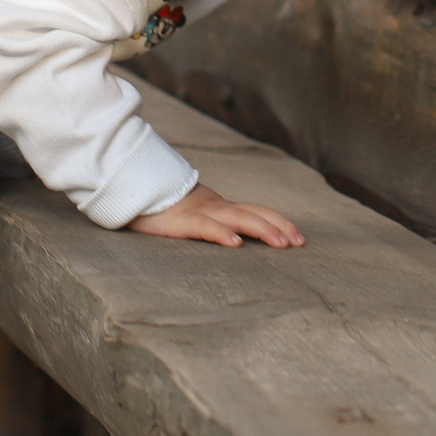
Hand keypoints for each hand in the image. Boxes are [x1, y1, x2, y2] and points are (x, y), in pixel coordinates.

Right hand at [127, 183, 304, 247]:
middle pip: (256, 213)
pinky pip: (206, 227)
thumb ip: (215, 225)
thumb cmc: (165, 210)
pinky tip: (235, 243)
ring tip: (281, 243)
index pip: (258, 211)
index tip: (299, 237)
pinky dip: (222, 233)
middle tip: (300, 243)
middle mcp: (217, 208)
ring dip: (262, 229)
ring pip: (238, 218)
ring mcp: (201, 212)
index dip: (280, 222)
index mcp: (222, 208)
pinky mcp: (182, 221)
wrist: (135, 192)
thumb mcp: (197, 218)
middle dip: (280, 226)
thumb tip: (238, 241)